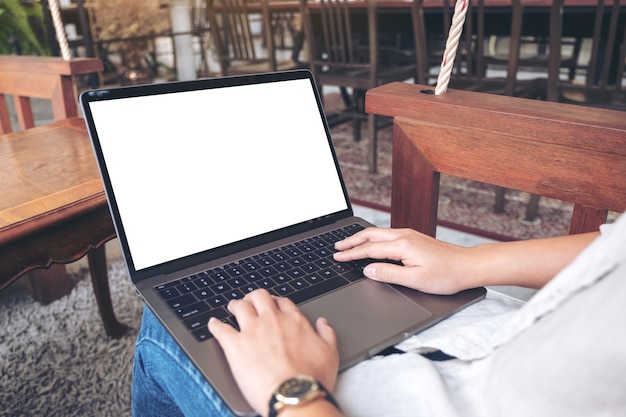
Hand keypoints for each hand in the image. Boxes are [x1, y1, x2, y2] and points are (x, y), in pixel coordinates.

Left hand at [208, 289, 338, 416]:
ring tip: (232, 307)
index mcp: (294, 321)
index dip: (276, 301)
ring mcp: (252, 331)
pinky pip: (221, 329)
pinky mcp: (235, 346)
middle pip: (259, 297)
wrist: (294, 394)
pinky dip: (215, 325)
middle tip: (250, 302)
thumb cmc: (312, 377)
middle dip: (253, 297)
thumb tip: (323, 323)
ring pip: (240, 306)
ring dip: (235, 305)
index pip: (282, 302)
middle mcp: (272, 320)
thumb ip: (327, 334)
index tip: (273, 305)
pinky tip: (213, 324)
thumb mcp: (330, 353)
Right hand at [334, 227, 598, 291]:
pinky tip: (371, 243)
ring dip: (362, 238)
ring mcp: (409, 235)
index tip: (338, 257)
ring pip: (378, 232)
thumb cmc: (446, 275)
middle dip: (352, 240)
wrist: (468, 266)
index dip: (352, 254)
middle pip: (371, 234)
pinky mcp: (414, 237)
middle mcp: (404, 235)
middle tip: (336, 247)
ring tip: (348, 244)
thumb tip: (368, 270)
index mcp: (402, 245)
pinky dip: (373, 238)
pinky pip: (387, 234)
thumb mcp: (415, 280)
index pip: (369, 249)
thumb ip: (389, 273)